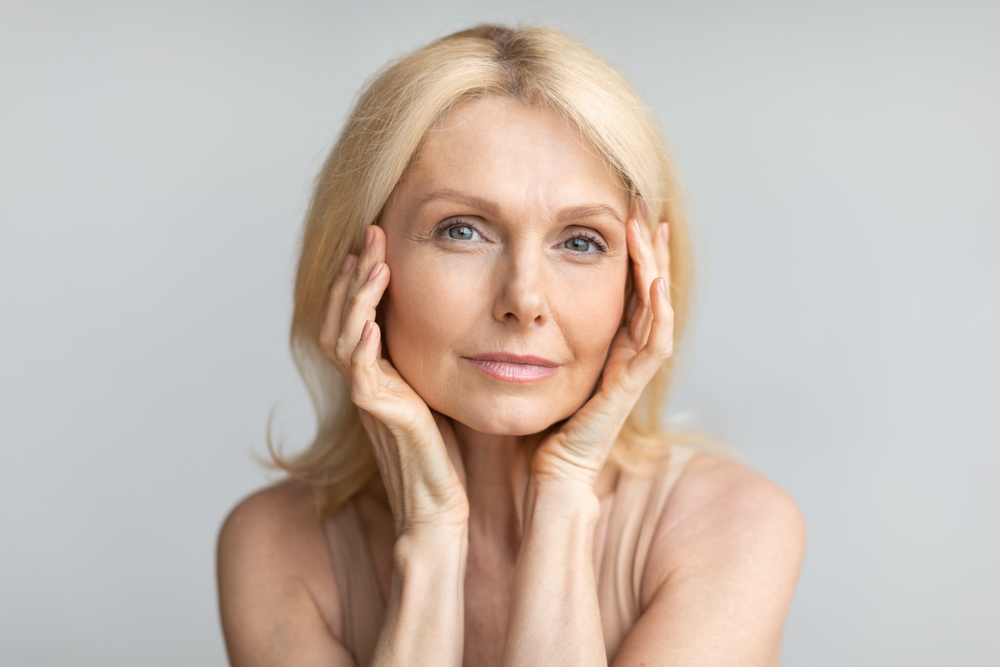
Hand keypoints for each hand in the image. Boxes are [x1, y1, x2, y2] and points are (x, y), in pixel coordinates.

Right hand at [319, 225, 467, 535]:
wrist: (437, 507)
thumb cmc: (443, 456)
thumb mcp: (436, 395)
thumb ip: (430, 363)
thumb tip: (454, 327)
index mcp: (376, 374)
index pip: (355, 314)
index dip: (361, 278)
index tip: (376, 241)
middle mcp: (364, 381)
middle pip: (341, 315)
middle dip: (354, 272)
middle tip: (370, 233)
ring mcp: (366, 397)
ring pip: (343, 335)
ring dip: (357, 295)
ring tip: (372, 261)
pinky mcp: (376, 413)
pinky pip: (359, 370)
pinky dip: (362, 341)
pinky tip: (372, 316)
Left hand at [532, 201, 673, 488]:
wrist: (549, 474)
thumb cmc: (537, 427)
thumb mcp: (532, 364)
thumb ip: (531, 334)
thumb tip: (506, 296)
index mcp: (606, 347)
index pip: (627, 290)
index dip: (630, 254)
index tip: (623, 215)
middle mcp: (625, 355)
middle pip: (649, 292)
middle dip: (649, 250)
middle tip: (646, 210)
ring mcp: (632, 372)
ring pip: (658, 310)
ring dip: (656, 268)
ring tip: (651, 230)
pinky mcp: (629, 390)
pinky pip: (654, 345)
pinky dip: (657, 312)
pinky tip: (652, 281)